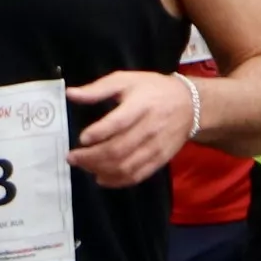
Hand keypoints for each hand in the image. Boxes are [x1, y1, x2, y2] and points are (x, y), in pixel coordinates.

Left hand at [66, 70, 196, 187]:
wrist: (190, 104)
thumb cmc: (153, 89)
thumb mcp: (126, 80)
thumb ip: (97, 89)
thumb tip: (70, 94)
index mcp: (140, 105)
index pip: (118, 123)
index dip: (98, 133)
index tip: (81, 138)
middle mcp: (149, 128)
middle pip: (118, 149)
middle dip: (91, 157)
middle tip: (72, 157)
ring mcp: (156, 147)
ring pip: (125, 166)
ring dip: (100, 170)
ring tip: (84, 166)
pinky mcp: (160, 159)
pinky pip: (137, 175)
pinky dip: (117, 181)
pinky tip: (102, 178)